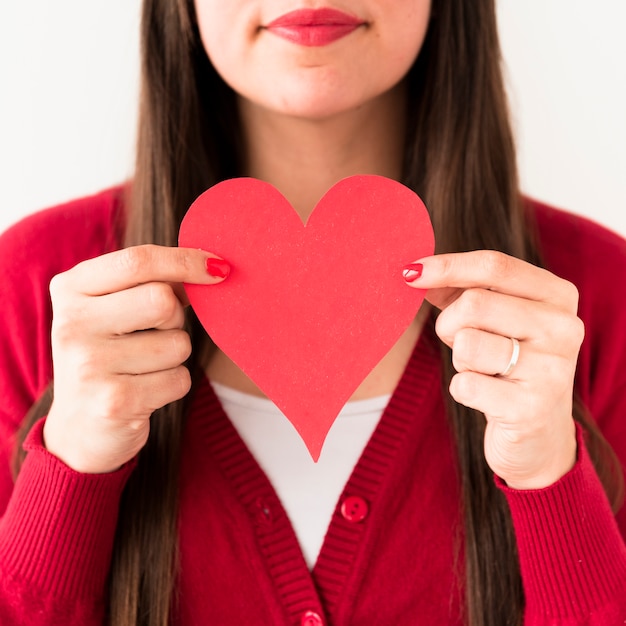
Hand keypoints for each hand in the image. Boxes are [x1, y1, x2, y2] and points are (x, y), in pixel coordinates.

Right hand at [43, 245, 228, 472]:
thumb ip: (151, 282)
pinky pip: (180, 378)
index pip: (137, 261)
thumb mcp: (114, 309)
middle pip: (162, 300)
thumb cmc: (111, 354)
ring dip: (175, 356)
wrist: (81, 428)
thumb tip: (214, 269)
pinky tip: (145, 392)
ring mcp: (89, 365)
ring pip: (178, 343)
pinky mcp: (114, 403)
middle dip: (176, 318)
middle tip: (156, 334)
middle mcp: (71, 324)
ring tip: (143, 368)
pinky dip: (174, 384)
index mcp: (70, 289)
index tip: (219, 267)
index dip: (185, 261)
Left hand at [405, 251, 582, 488]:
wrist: (538, 435)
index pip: (494, 265)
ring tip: (483, 371)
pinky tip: (486, 396)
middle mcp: (564, 328)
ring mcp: (552, 369)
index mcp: (557, 296)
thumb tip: (415, 272)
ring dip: (460, 359)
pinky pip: (465, 384)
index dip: (447, 266)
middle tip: (462, 343)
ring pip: (467, 343)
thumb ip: (460, 289)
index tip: (410, 272)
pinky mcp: (531, 409)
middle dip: (450, 325)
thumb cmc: (508, 364)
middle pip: (474, 304)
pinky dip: (463, 388)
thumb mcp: (494, 319)